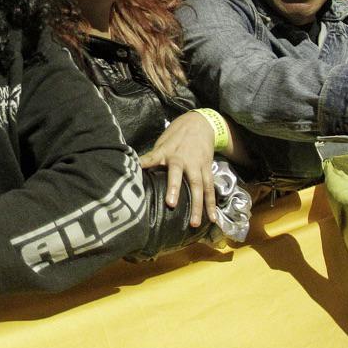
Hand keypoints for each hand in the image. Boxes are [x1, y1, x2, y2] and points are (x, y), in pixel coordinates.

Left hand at [136, 111, 218, 226]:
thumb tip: (135, 170)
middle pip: (179, 174)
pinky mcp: (208, 170)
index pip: (153, 157)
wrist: (201, 124)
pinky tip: (213, 218)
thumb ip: (152, 157)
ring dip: (197, 205)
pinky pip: (210, 189)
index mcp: (167, 151)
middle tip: (170, 204)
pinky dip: (212, 204)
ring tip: (194, 223)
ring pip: (199, 186)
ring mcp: (197, 165)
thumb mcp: (162, 142)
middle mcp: (183, 159)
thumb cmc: (176, 136)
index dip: (145, 162)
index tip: (137, 168)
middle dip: (175, 188)